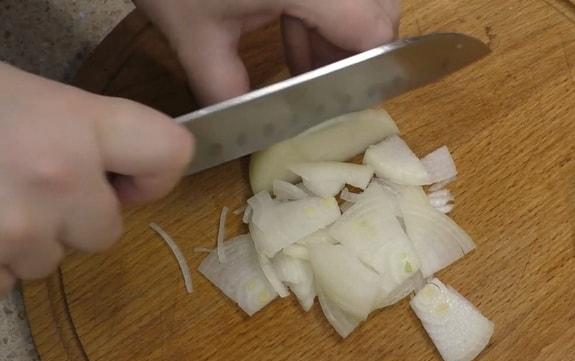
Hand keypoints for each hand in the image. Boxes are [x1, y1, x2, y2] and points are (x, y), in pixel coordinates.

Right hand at [0, 63, 192, 294]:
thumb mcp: (24, 94)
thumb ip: (83, 133)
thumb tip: (122, 176)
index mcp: (76, 124)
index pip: (170, 154)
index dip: (154, 171)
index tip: (127, 174)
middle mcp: (55, 180)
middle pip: (106, 230)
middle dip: (75, 216)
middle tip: (27, 181)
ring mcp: (13, 231)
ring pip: (51, 261)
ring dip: (26, 239)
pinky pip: (3, 282)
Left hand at [134, 0, 399, 104]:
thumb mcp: (195, 38)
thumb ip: (228, 90)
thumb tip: (251, 133)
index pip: (374, 30)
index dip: (370, 69)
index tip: (347, 100)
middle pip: (378, 10)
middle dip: (354, 51)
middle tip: (322, 84)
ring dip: (338, 32)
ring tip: (302, 66)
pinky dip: (321, 9)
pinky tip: (292, 32)